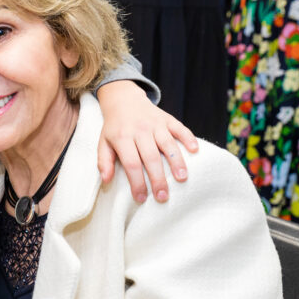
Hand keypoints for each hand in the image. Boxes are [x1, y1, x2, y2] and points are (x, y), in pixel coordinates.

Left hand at [95, 81, 197, 202]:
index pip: (131, 164)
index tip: (142, 198)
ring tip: (182, 178)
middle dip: (158, 179)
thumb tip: (106, 180)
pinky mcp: (167, 118)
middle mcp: (140, 130)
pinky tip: (195, 150)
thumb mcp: (103, 143)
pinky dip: (188, 138)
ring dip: (176, 161)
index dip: (137, 182)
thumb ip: (104, 161)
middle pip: (151, 157)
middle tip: (163, 196)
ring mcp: (155, 124)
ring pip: (168, 144)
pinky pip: (180, 128)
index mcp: (122, 138)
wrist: (124, 100)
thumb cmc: (114, 128)